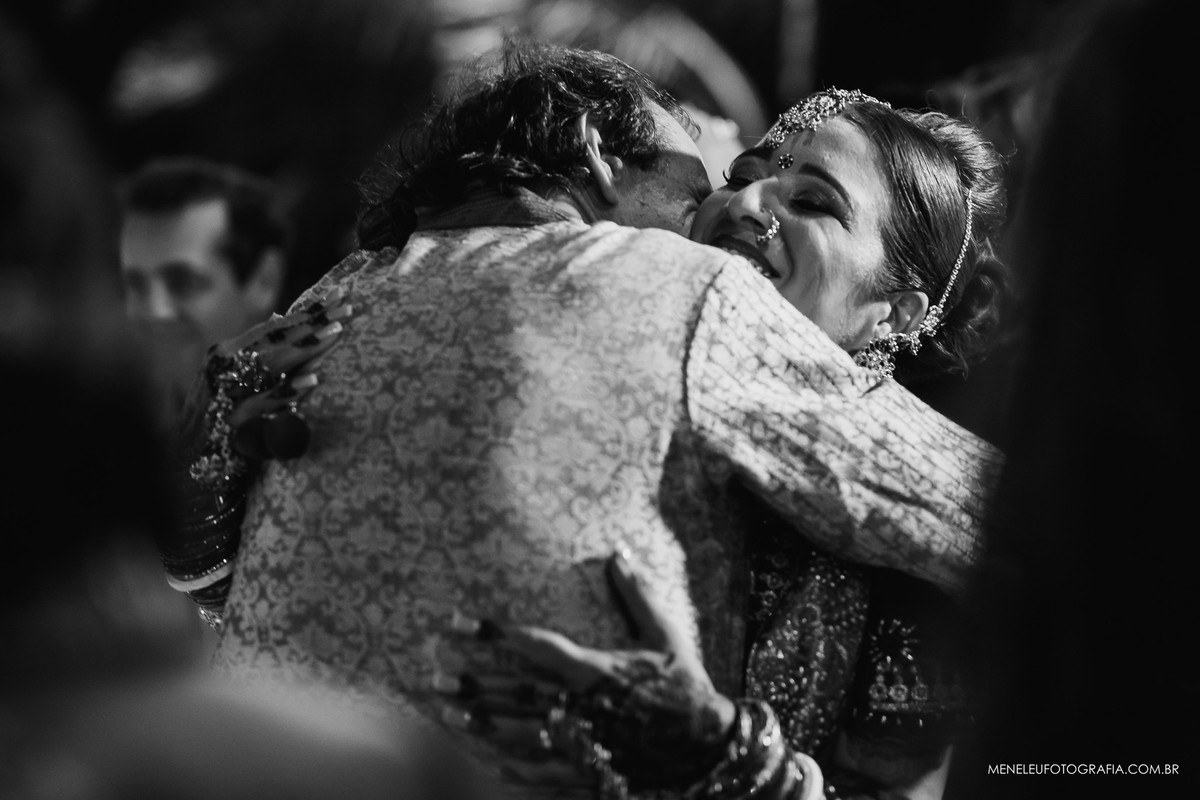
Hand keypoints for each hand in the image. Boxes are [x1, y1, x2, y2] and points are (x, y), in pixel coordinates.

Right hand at [182, 287, 351, 462]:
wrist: (181, 463)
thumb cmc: (215, 423)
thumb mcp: (235, 381)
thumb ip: (262, 358)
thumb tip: (288, 322)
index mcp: (227, 352)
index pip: (274, 325)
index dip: (307, 310)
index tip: (340, 294)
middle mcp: (223, 365)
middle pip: (276, 337)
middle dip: (315, 320)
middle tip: (350, 305)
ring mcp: (224, 392)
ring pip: (271, 362)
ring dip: (307, 346)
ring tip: (337, 332)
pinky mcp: (227, 422)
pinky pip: (262, 405)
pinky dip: (287, 392)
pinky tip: (313, 382)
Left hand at [437, 549, 736, 793]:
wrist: (711, 748)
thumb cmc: (687, 684)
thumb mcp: (666, 635)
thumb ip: (636, 594)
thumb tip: (617, 552)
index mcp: (598, 669)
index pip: (534, 644)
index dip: (493, 631)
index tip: (459, 621)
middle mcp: (583, 706)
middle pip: (516, 692)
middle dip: (473, 683)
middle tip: (435, 676)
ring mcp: (584, 743)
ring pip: (520, 732)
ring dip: (482, 723)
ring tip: (447, 715)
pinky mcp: (591, 773)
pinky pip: (542, 775)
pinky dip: (511, 770)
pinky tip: (484, 764)